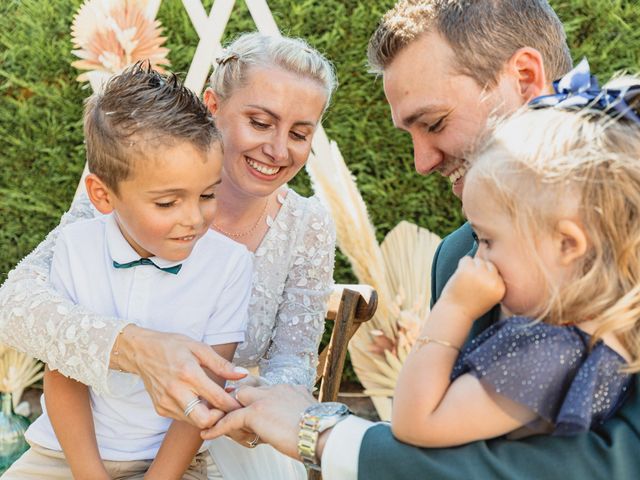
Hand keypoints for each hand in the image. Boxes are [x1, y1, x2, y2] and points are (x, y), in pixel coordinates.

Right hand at [113, 325, 247, 427]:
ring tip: (212, 401)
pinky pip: (183, 418)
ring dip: (207, 415)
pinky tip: (196, 399)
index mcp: (189, 374)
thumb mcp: (199, 348)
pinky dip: (193, 413)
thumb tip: (242, 374)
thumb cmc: (171, 346)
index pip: (217, 398)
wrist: (141, 351)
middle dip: (219, 417)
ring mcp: (166, 402)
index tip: (240, 404)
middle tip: (225, 406)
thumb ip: (222, 364)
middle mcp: (176, 391)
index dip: (233, 404)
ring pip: (194, 422)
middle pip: (204, 420)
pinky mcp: (160, 409)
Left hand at [202, 384, 316, 459]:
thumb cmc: (321, 431)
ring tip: (211, 420)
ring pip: (237, 400)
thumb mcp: (309, 416)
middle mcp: (276, 389)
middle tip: (224, 409)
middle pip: (248, 389)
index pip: (265, 389)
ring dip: (226, 411)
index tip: (246, 404)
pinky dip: (218, 427)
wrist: (321, 433)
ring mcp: (265, 398)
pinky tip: (208, 434)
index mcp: (290, 388)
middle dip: (236, 400)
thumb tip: (293, 422)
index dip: (254, 398)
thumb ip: (297, 412)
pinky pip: (230, 419)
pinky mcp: (256, 412)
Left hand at [440, 256, 505, 320]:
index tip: (478, 286)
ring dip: (470, 267)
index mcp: (500, 288)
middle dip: (480, 270)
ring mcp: (479, 274)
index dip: (486, 276)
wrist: (456, 313)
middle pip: (488, 264)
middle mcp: (492, 280)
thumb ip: (494, 282)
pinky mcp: (466, 270)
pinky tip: (459, 276)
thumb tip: (492, 260)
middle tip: (471, 283)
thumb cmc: (472, 305)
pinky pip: (466, 259)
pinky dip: (462, 265)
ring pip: (477, 260)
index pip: (496, 271)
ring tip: (465, 281)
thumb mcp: (490, 296)